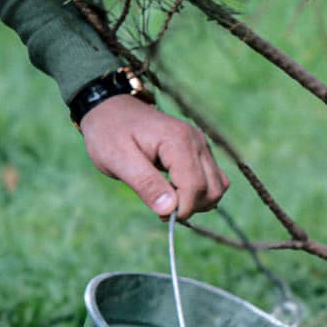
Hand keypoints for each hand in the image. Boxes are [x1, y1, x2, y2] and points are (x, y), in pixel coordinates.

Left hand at [79, 94, 229, 219]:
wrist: (109, 109)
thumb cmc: (109, 133)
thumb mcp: (118, 160)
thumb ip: (146, 184)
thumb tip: (170, 210)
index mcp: (178, 140)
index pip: (195, 187)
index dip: (182, 209)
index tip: (160, 216)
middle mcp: (196, 140)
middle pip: (212, 189)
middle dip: (190, 207)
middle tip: (162, 209)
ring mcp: (201, 144)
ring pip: (218, 186)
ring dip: (198, 202)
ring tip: (169, 201)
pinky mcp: (200, 151)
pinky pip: (214, 179)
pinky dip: (200, 193)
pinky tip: (177, 192)